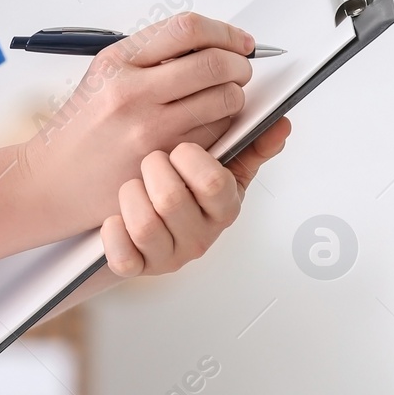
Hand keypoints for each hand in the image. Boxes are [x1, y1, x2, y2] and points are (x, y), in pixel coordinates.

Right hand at [23, 13, 255, 229]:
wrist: (54, 179)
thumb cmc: (85, 128)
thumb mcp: (105, 77)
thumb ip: (153, 58)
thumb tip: (210, 44)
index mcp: (118, 60)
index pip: (187, 29)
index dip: (224, 33)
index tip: (239, 42)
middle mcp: (132, 91)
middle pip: (213, 63)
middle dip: (239, 65)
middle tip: (241, 70)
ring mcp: (150, 127)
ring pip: (223, 100)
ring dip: (236, 97)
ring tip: (226, 99)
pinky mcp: (163, 159)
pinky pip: (215, 136)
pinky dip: (225, 128)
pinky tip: (212, 126)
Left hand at [100, 118, 290, 277]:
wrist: (147, 227)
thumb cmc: (184, 193)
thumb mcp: (221, 171)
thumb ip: (250, 149)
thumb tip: (280, 125)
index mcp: (224, 210)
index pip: (214, 182)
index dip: (189, 158)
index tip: (180, 150)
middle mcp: (201, 238)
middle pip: (172, 200)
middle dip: (153, 170)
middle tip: (152, 164)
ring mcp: (169, 257)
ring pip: (143, 223)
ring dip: (130, 196)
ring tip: (134, 188)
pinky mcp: (138, 269)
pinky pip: (122, 255)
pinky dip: (113, 232)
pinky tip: (116, 218)